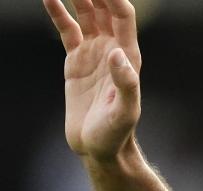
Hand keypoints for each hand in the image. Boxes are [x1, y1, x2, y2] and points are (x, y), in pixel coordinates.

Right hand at [44, 0, 142, 161]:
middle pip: (104, 8)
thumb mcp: (124, 112)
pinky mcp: (77, 60)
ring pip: (86, 14)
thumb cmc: (116, 133)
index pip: (122, 16)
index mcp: (128, 56)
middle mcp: (113, 49)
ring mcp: (94, 52)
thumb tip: (117, 54)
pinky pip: (67, 29)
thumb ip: (126, 84)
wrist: (99, 147)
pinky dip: (58, 12)